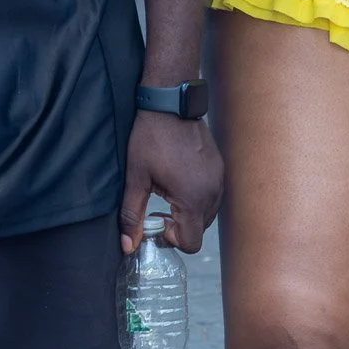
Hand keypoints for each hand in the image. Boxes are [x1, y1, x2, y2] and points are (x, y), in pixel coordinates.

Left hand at [119, 110, 222, 254]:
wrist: (170, 102)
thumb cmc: (151, 138)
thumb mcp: (136, 178)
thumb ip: (132, 215)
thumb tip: (128, 246)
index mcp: (193, 198)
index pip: (191, 242)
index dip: (171, 238)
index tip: (157, 219)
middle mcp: (212, 191)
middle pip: (200, 230)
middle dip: (180, 225)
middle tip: (160, 207)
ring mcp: (219, 178)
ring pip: (208, 213)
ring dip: (190, 212)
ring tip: (169, 193)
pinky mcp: (220, 166)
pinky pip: (213, 195)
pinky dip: (199, 197)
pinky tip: (181, 180)